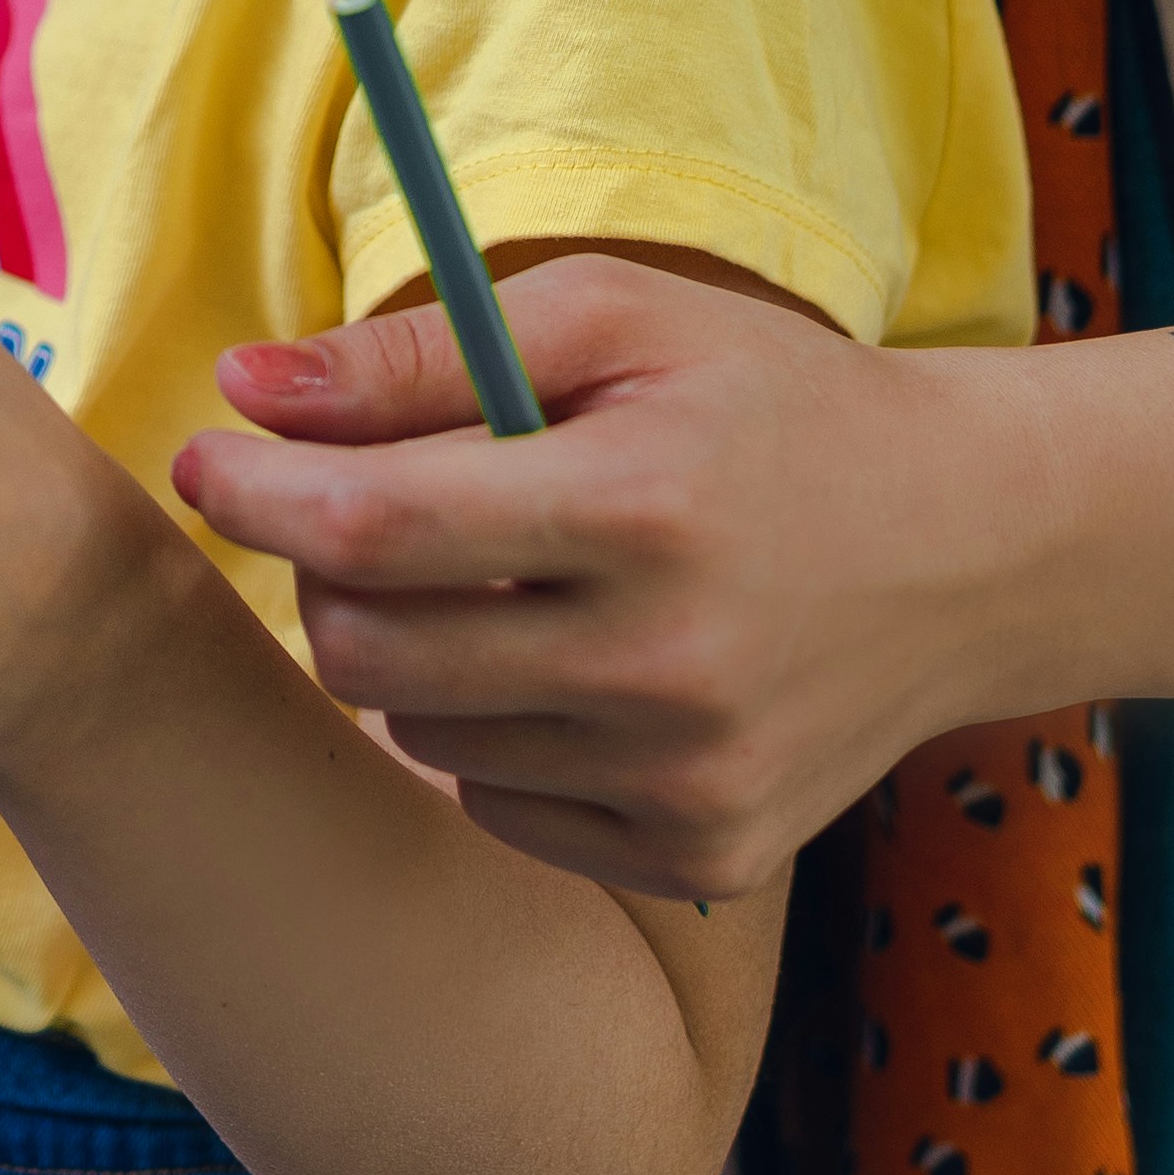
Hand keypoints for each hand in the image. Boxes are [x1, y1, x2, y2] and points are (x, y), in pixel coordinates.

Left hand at [173, 256, 1007, 901]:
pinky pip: (499, 807)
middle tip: (356, 512)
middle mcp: (667, 662)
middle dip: (322, 575)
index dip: (257, 497)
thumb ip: (418, 357)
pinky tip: (573, 663)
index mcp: (640, 505)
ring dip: (415, 651)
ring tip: (504, 578)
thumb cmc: (765, 404)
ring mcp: (689, 778)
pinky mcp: (703, 854)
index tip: (204, 461)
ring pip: (420, 732)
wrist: (970, 550)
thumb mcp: (611, 320)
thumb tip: (245, 389)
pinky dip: (492, 734)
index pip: (376, 530)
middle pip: (370, 650)